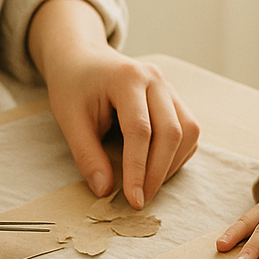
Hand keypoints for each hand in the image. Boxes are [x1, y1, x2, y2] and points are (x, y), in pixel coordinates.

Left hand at [27, 0, 198, 207]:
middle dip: (158, 172)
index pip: (140, 130)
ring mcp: (169, 87)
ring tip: (148, 186)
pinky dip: (177, 155)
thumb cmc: (73, 86)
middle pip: (172, 131)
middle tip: (141, 200)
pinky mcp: (174, 99)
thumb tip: (104, 190)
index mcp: (127, 78)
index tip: (132, 199)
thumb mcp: (69, 119)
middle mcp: (155, 80)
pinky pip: (189, 131)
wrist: (83, 58)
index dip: (138, 169)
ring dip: (171, 165)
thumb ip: (87, 154)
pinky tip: (156, 169)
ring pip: (188, 132)